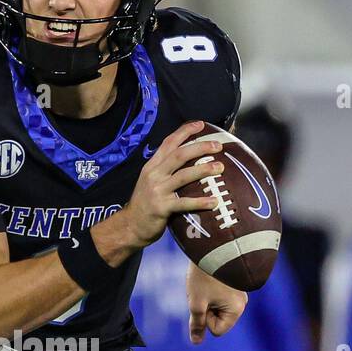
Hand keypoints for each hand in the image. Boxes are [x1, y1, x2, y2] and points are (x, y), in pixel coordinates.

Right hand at [123, 121, 230, 248]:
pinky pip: (184, 203)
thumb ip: (165, 170)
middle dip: (200, 147)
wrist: (130, 226)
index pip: (168, 143)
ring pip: (184, 175)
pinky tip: (214, 201)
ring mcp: (157, 191)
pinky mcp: (162, 208)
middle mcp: (154, 174)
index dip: (184, 132)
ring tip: (221, 168)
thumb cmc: (145, 203)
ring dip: (204, 170)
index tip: (201, 124)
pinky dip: (200, 202)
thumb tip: (188, 160)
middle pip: (179, 155)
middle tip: (218, 146)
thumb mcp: (150, 181)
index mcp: (152, 166)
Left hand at [187, 262, 247, 340]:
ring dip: (207, 299)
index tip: (204, 302)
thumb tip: (196, 342)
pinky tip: (208, 278)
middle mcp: (242, 303)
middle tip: (203, 290)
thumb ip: (197, 324)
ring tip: (205, 283)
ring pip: (216, 308)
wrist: (212, 245)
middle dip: (206, 308)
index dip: (205, 319)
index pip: (217, 330)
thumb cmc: (204, 276)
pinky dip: (210, 291)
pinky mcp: (234, 284)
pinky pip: (218, 297)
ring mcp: (239, 293)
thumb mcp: (196, 303)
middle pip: (217, 320)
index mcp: (237, 310)